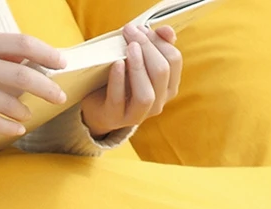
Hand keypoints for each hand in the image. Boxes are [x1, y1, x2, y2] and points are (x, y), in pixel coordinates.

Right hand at [0, 33, 67, 136]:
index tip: (62, 63)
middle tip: (59, 95)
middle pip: (21, 75)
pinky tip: (17, 129)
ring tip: (29, 113)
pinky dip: (6, 126)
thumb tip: (25, 58)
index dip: (46, 53)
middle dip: (46, 86)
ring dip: (23, 109)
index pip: (22, 44)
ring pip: (7, 101)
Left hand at [80, 25, 182, 139]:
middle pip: (161, 73)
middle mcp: (157, 104)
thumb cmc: (121, 78)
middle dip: (147, 48)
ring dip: (138, 67)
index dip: (159, 41)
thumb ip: (155, 44)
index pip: (173, 61)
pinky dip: (118, 79)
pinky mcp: (114, 118)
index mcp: (168, 88)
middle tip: (131, 32)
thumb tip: (166, 30)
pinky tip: (117, 63)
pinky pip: (118, 99)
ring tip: (129, 47)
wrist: (97, 104)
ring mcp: (137, 115)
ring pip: (146, 94)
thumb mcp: (140, 60)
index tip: (142, 28)